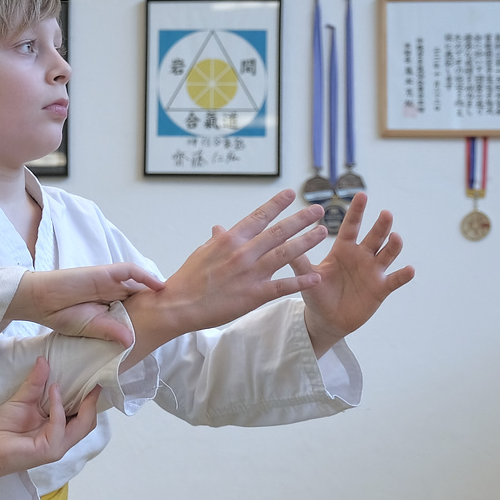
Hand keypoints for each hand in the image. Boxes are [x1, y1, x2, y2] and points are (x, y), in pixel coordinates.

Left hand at [0, 357, 99, 497]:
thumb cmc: (2, 428)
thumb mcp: (22, 400)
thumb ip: (35, 383)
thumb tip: (44, 360)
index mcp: (57, 427)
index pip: (83, 415)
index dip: (91, 398)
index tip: (94, 376)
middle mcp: (61, 437)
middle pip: (89, 421)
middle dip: (93, 400)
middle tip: (95, 377)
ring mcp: (57, 445)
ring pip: (83, 425)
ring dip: (81, 401)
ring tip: (79, 380)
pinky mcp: (49, 448)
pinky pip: (60, 425)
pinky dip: (59, 406)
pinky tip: (54, 390)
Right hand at [8, 263, 164, 346]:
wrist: (41, 301)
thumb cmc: (61, 315)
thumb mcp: (91, 328)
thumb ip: (111, 332)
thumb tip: (132, 343)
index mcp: (110, 308)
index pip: (136, 310)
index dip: (151, 315)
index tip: (168, 325)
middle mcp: (114, 294)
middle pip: (142, 296)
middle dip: (159, 302)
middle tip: (179, 310)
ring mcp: (110, 282)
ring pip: (139, 283)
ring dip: (156, 290)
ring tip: (175, 298)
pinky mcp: (105, 273)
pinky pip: (130, 271)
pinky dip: (145, 277)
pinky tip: (160, 286)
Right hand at [121, 189, 327, 363]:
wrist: (177, 305)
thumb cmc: (188, 279)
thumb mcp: (202, 253)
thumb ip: (217, 241)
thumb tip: (221, 228)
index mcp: (229, 240)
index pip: (258, 216)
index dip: (277, 204)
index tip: (291, 194)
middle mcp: (243, 253)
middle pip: (278, 232)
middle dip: (301, 219)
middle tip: (318, 210)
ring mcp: (250, 274)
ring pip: (285, 254)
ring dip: (306, 242)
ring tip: (322, 232)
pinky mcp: (253, 295)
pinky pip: (282, 286)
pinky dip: (300, 281)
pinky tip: (316, 277)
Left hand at [291, 192, 414, 356]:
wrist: (326, 320)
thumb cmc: (317, 293)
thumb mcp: (307, 276)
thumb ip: (299, 261)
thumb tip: (283, 242)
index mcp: (343, 249)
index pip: (351, 226)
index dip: (357, 211)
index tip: (362, 194)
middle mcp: (361, 256)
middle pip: (374, 236)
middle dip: (381, 225)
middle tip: (385, 213)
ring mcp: (373, 271)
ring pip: (387, 254)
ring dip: (393, 246)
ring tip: (396, 237)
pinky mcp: (381, 288)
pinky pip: (395, 280)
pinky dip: (403, 275)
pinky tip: (410, 269)